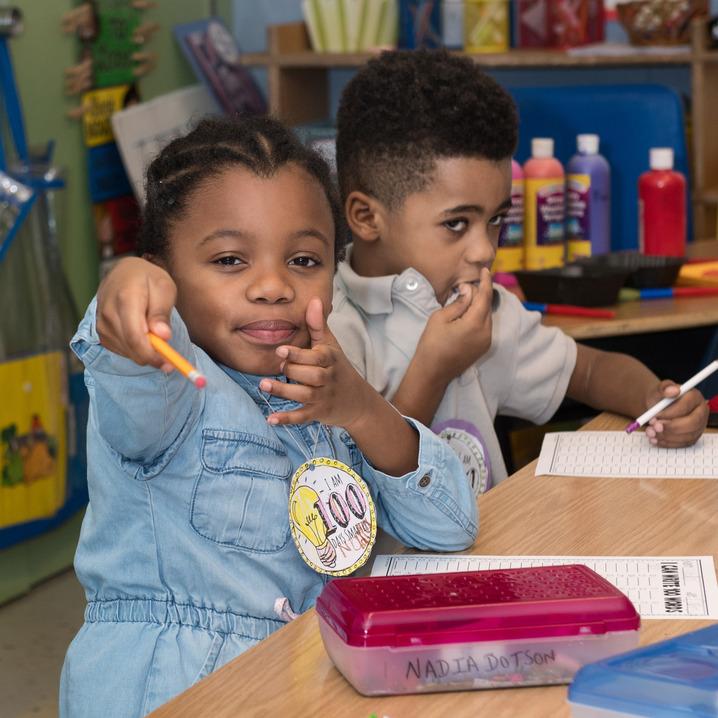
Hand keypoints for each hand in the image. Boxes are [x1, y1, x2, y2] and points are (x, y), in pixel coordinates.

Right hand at [96, 256, 176, 370]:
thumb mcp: (164, 288)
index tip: (169, 364)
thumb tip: (163, 336)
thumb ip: (162, 313)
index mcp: (126, 298)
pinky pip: (120, 349)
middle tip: (170, 361)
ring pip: (126, 351)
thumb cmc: (148, 279)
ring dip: (144, 352)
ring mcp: (101, 322)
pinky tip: (143, 336)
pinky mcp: (100, 331)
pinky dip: (134, 349)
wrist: (124, 272)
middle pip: (130, 347)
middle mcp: (108, 312)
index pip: (135, 336)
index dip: (152, 355)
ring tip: (156, 338)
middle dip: (152, 357)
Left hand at [259, 297, 377, 429]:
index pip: (315, 357)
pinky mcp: (319, 413)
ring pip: (304, 395)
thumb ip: (318, 325)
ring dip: (284, 391)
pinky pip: (302, 417)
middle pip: (310, 376)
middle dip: (292, 371)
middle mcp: (328, 379)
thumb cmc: (338, 368)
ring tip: (264, 385)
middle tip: (278, 367)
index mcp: (329, 360)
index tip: (281, 351)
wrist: (358, 401)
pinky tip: (270, 419)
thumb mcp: (331, 345)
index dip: (297, 354)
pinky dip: (287, 419)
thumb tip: (313, 299)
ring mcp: (323, 397)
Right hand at [413, 267, 493, 384]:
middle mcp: (486, 333)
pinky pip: (485, 326)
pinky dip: (479, 317)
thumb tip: (469, 291)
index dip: (486, 281)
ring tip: (465, 299)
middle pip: (487, 306)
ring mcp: (486, 342)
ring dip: (479, 306)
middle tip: (466, 286)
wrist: (432, 372)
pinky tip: (467, 314)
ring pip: (487, 316)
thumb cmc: (432, 344)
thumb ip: (459, 302)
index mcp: (476, 324)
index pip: (485, 297)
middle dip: (480, 294)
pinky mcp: (483, 348)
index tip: (486, 270)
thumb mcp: (440, 317)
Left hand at [644, 379, 708, 447]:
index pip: (686, 407)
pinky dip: (667, 443)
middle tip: (654, 428)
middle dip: (670, 428)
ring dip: (667, 437)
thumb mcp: (657, 391)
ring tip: (651, 433)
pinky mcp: (693, 437)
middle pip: (692, 424)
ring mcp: (699, 426)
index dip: (669, 413)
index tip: (654, 416)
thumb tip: (673, 390)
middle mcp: (701, 412)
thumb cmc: (659, 399)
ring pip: (687, 436)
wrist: (656, 408)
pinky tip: (655, 439)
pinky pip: (683, 443)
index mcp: (694, 397)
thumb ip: (664, 388)